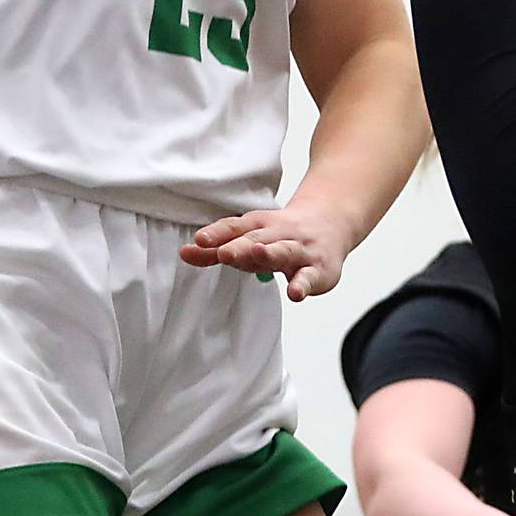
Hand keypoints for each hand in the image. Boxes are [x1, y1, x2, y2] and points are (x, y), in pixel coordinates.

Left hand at [179, 200, 355, 301]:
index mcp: (259, 226)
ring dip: (270, 253)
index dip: (218, 234)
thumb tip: (184, 253)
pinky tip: (295, 294)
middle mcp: (279, 234)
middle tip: (224, 253)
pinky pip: (310, 277)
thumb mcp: (250, 237)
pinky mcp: (318, 269)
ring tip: (257, 256)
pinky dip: (303, 285)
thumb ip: (218, 248)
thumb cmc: (282, 235)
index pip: (235, 227)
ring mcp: (300, 250)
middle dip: (241, 246)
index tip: (199, 240)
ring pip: (284, 250)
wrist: (331, 222)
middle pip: (257, 239)